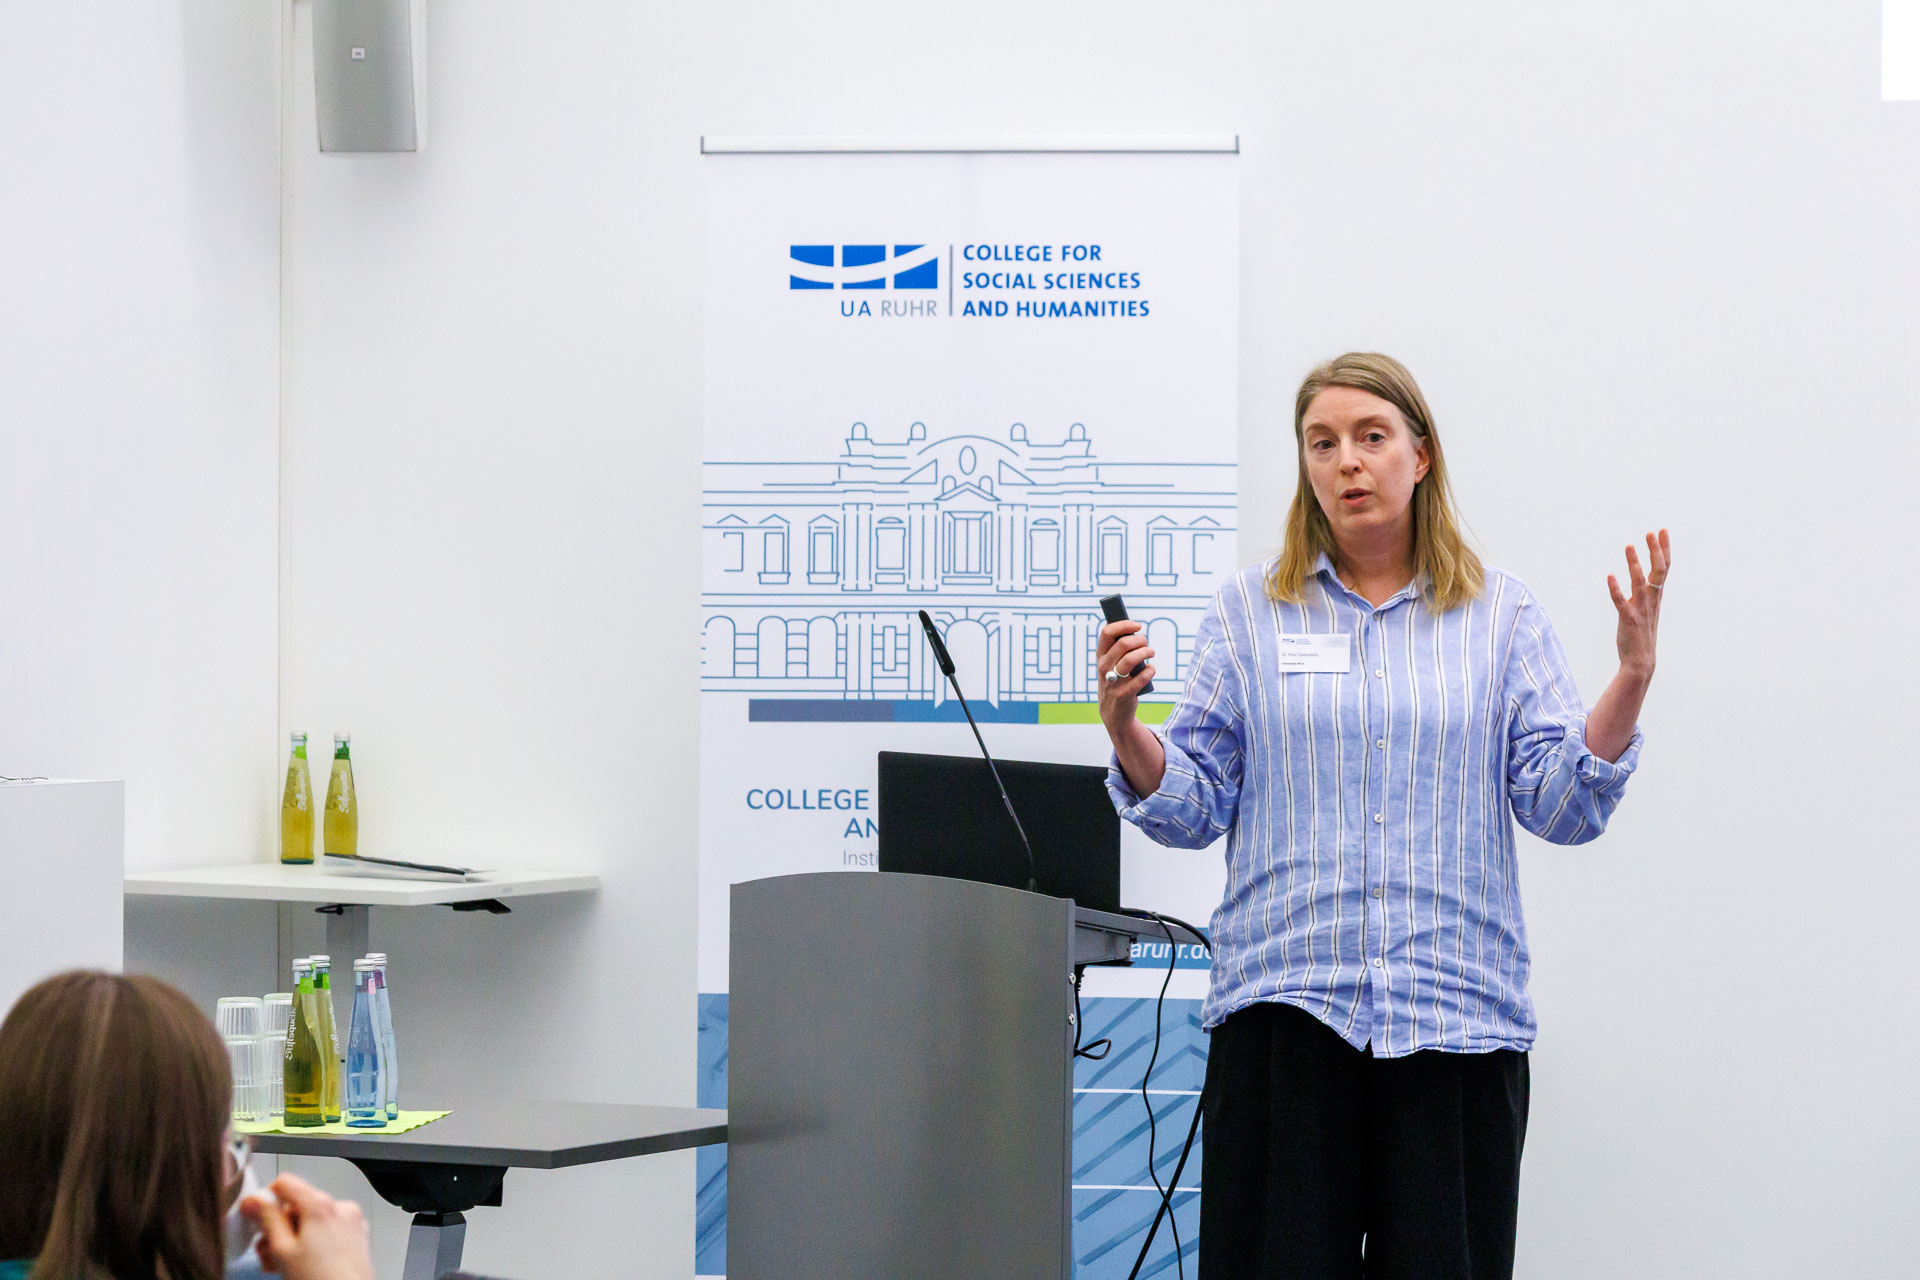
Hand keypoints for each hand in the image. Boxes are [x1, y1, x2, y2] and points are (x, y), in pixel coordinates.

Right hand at [243, 1174, 374, 1279]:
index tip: (255, 1219)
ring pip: (311, 1219)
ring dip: (292, 1238)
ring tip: (281, 1264)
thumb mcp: (282, 1250)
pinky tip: (302, 1264)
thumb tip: (253, 1200)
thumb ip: (267, 1219)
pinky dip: (312, 1242)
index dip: (266, 1199)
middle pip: (298, 1204)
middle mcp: (340, 1207)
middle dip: (278, 1228)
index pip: (285, 1183)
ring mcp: (351, 1221)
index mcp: (321, 1205)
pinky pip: (328, 1230)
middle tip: (267, 1252)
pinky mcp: (356, 1236)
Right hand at [1096, 619, 1154, 728]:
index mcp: (1100, 656)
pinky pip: (1141, 677)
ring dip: (1146, 652)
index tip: (1137, 625)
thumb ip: (1117, 647)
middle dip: (1140, 640)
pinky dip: (1150, 670)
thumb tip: (1132, 627)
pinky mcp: (1124, 694)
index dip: (1124, 625)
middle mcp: (1104, 667)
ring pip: (1132, 659)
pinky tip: (1151, 669)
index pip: (1107, 633)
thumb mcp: (1110, 663)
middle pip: (1123, 644)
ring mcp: (1113, 681)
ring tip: (1151, 652)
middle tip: (1146, 643)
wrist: (1113, 711)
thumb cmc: (1116, 680)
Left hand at [1607, 528, 1668, 679]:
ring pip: (1639, 582)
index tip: (1663, 531)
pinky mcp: (1627, 619)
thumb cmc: (1642, 635)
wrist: (1641, 662)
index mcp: (1656, 597)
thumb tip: (1643, 578)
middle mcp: (1651, 601)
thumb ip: (1646, 594)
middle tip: (1651, 532)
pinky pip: (1620, 601)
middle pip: (1657, 571)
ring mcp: (1640, 609)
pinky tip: (1609, 576)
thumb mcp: (1648, 610)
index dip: (1663, 549)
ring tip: (1628, 545)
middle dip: (1655, 551)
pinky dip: (1615, 589)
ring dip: (1634, 563)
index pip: (1664, 568)